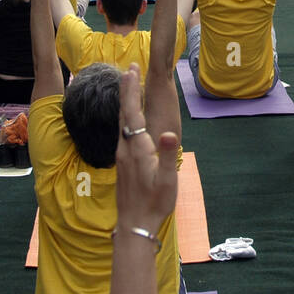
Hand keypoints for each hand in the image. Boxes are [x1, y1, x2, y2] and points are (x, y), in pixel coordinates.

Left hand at [115, 65, 178, 234]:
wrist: (135, 224)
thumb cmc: (155, 202)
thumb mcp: (167, 179)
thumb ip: (168, 155)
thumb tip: (171, 133)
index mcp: (137, 148)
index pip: (132, 112)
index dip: (132, 90)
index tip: (133, 70)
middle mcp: (126, 148)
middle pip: (124, 112)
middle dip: (127, 89)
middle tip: (130, 69)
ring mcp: (122, 155)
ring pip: (122, 121)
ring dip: (125, 101)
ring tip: (128, 85)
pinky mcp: (123, 162)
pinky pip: (123, 131)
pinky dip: (126, 116)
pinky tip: (129, 116)